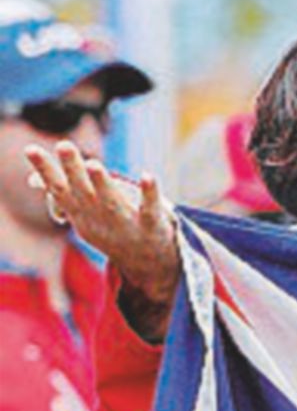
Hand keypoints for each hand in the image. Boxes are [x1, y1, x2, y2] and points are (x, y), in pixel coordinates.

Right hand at [26, 141, 180, 341]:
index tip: (31, 149)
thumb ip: (62, 195)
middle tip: (64, 145)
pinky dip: (149, 193)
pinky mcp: (152, 226)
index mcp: (82, 213)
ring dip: (103, 183)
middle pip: (84, 191)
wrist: (147, 265)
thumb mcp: (83, 216)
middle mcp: (100, 218)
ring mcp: (126, 222)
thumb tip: (35, 180)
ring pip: (112, 201)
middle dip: (73, 169)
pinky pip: (150, 209)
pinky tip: (147, 175)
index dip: (45, 170)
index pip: (60, 190)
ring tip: (93, 164)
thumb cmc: (111, 232)